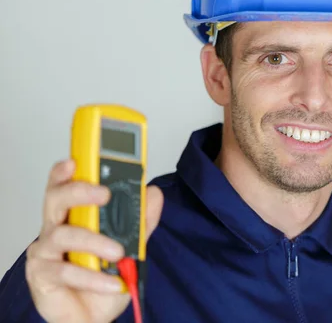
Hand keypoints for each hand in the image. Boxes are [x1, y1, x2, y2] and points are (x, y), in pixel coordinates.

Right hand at [24, 159, 163, 322]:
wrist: (93, 316)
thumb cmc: (103, 276)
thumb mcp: (130, 247)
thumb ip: (141, 221)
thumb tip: (153, 194)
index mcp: (74, 215)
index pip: (65, 184)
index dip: (67, 170)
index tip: (77, 159)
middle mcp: (56, 227)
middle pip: (56, 199)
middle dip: (79, 191)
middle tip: (104, 195)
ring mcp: (46, 251)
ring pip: (63, 235)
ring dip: (94, 242)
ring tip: (118, 253)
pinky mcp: (42, 275)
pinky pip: (65, 271)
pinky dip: (93, 277)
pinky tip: (112, 282)